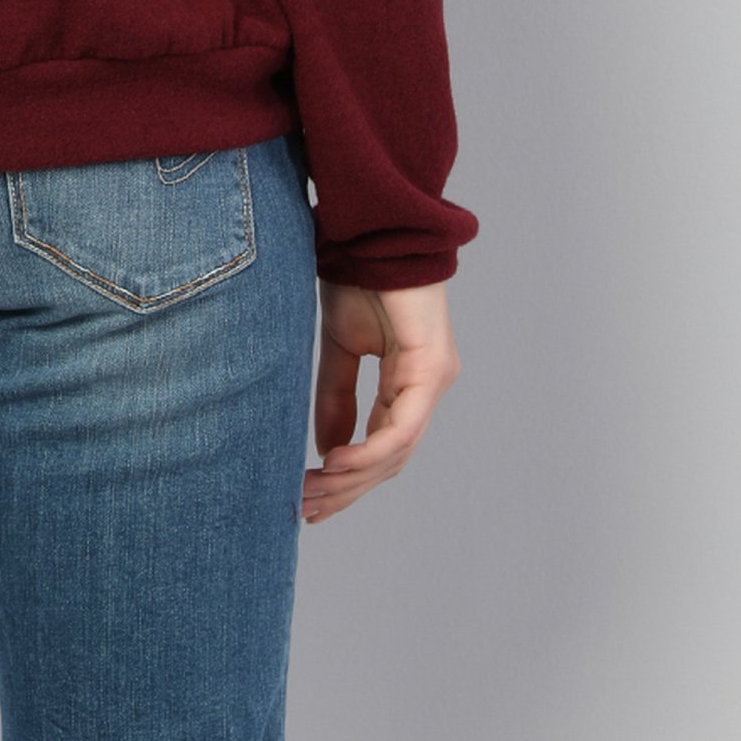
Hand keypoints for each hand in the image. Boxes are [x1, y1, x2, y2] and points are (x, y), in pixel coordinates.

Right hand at [302, 278, 459, 524]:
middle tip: (306, 509)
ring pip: (397, 452)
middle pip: (391, 460)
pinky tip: (337, 464)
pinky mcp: (431, 370)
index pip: (383, 447)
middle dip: (347, 490)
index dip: (348, 478)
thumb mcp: (339, 347)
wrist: (372, 232)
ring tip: (314, 491)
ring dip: (353, 478)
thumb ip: (336, 397)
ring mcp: (434, 381)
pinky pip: (402, 427)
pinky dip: (370, 450)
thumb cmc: (360, 277)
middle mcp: (427, 388)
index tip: (310, 497)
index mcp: (408, 383)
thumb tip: (327, 450)